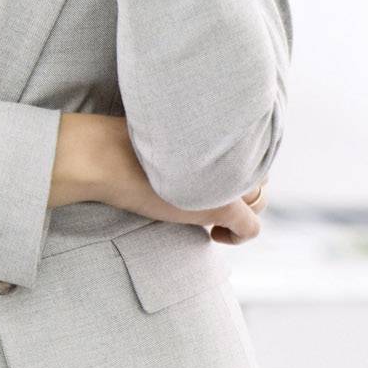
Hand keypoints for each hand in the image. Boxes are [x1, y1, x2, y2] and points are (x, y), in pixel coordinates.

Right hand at [64, 112, 266, 244]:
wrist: (108, 157)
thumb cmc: (126, 145)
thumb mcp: (169, 137)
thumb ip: (194, 143)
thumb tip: (200, 153)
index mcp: (222, 131)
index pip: (251, 149)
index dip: (234, 168)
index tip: (210, 179)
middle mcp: (233, 153)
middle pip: (259, 174)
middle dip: (241, 188)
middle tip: (209, 197)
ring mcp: (231, 181)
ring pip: (259, 200)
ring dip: (241, 209)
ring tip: (210, 213)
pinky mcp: (225, 207)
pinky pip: (250, 229)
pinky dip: (236, 237)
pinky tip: (213, 234)